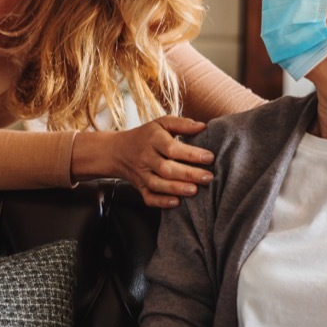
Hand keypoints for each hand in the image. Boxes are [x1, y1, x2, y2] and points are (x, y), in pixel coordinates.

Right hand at [71, 116, 214, 207]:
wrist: (117, 151)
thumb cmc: (146, 135)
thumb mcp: (161, 123)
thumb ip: (182, 124)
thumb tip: (204, 126)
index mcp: (153, 139)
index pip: (171, 147)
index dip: (191, 153)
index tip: (210, 157)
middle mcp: (146, 157)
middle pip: (166, 168)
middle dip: (188, 174)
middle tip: (208, 177)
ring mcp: (141, 174)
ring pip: (157, 184)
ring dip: (176, 189)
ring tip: (195, 191)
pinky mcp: (140, 188)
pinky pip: (148, 197)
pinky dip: (161, 202)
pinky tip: (176, 203)